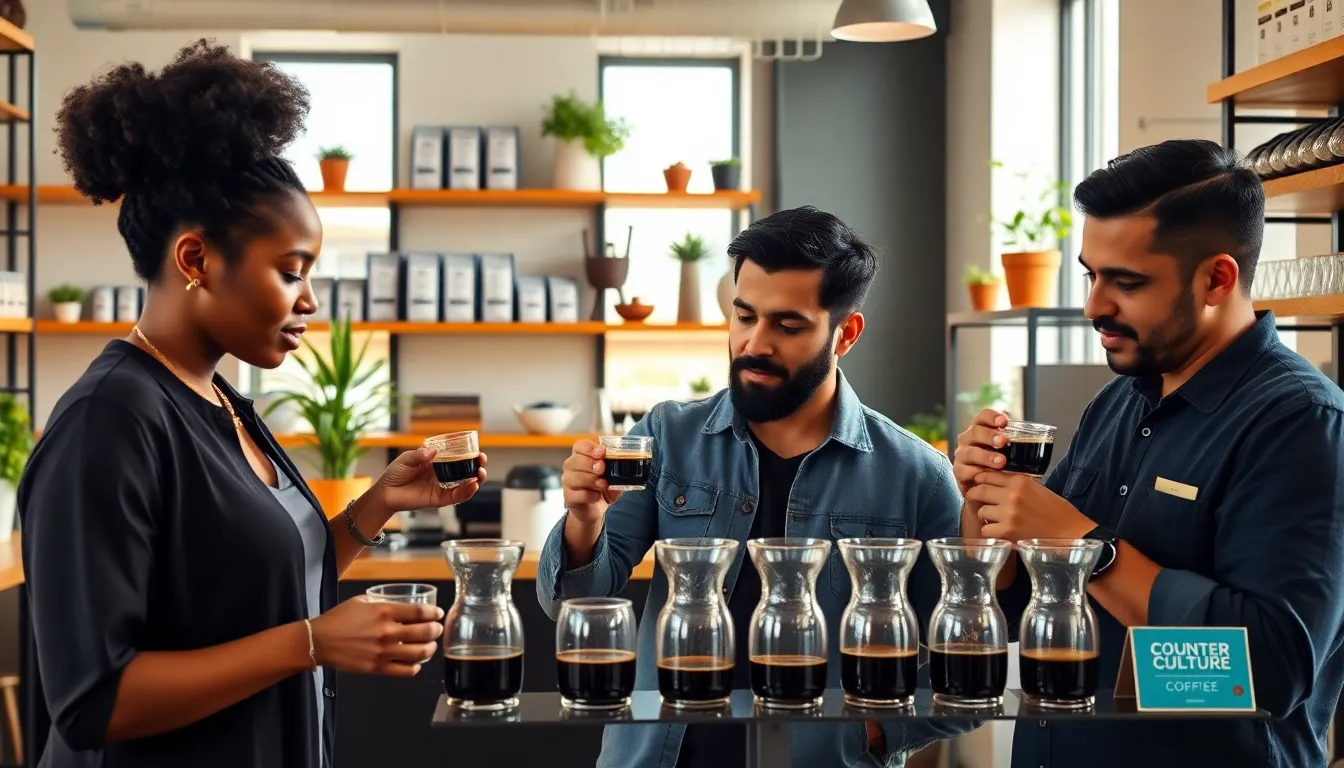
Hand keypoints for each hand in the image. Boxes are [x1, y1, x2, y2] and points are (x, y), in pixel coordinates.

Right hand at [309, 596, 444, 677]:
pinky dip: (415, 667)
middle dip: (436, 630)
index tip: (438, 613)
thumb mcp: (361, 600)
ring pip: (420, 653)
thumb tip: (395, 603)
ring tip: (430, 646)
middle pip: (425, 632)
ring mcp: (383, 652)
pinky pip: (405, 671)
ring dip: (430, 649)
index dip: (433, 613)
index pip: (419, 612)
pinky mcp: (378, 668)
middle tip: (437, 629)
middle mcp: (387, 632)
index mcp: (384, 611)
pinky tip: (415, 662)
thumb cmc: (338, 619)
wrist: (319, 641)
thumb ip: (381, 602)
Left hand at [376, 446, 487, 512]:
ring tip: (480, 474)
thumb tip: (433, 452)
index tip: (477, 451)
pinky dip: (467, 492)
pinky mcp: (440, 499)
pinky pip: (457, 497)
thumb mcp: (407, 458)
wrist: (386, 492)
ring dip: (477, 480)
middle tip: (482, 462)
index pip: (459, 458)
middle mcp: (443, 475)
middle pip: (467, 471)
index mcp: (438, 463)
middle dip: (478, 467)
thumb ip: (420, 454)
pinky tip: (472, 486)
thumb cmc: (395, 473)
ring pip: (466, 485)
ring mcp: (443, 487)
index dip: (470, 455)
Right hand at [561, 440, 621, 524]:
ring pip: (574, 478)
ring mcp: (567, 482)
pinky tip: (596, 496)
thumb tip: (624, 466)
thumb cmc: (602, 487)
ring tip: (603, 485)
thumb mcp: (612, 476)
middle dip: (590, 464)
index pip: (580, 446)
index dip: (590, 448)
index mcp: (582, 456)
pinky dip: (588, 495)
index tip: (602, 453)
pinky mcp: (569, 497)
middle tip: (602, 469)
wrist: (594, 507)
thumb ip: (616, 470)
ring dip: (591, 480)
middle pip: (575, 460)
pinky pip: (575, 494)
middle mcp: (571, 467)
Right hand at [953, 408, 1011, 495]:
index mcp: (980, 430)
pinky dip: (976, 472)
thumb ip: (1016, 443)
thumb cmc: (1002, 467)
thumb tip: (1039, 437)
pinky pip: (965, 471)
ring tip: (1001, 462)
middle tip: (1003, 441)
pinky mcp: (959, 472)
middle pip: (975, 432)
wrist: (988, 491)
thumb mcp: (1010, 452)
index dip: (992, 417)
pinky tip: (986, 475)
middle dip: (989, 436)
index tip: (1004, 421)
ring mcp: (962, 456)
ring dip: (985, 456)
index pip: (983, 417)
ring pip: (969, 452)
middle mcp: (968, 440)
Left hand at [965, 470, 1094, 541]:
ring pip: (981, 511)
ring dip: (985, 516)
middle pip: (979, 490)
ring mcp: (1008, 514)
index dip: (979, 481)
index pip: (987, 475)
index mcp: (1019, 481)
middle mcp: (1012, 495)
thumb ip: (1013, 483)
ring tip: (996, 519)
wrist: (1070, 531)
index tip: (978, 485)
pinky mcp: (1007, 532)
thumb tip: (988, 480)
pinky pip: (986, 530)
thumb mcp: (1035, 488)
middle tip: (979, 502)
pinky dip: (991, 532)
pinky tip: (1000, 531)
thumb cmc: (1054, 509)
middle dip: (975, 496)